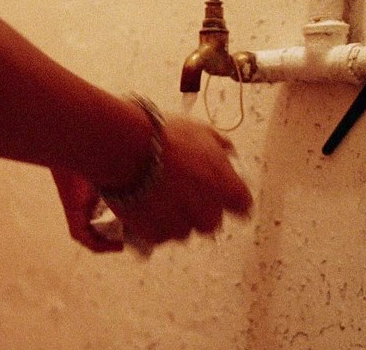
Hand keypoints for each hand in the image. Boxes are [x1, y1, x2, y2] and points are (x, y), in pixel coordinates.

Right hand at [51, 114, 250, 252]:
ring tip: (158, 196)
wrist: (122, 147)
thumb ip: (219, 145)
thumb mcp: (198, 130)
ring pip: (184, 231)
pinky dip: (154, 225)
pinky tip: (145, 205)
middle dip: (200, 211)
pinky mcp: (155, 234)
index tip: (224, 198)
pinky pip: (160, 235)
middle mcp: (206, 209)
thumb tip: (228, 152)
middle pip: (212, 223)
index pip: (243, 206)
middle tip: (183, 195)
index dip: (232, 201)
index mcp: (223, 185)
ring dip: (175, 219)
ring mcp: (180, 224)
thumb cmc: (159, 135)